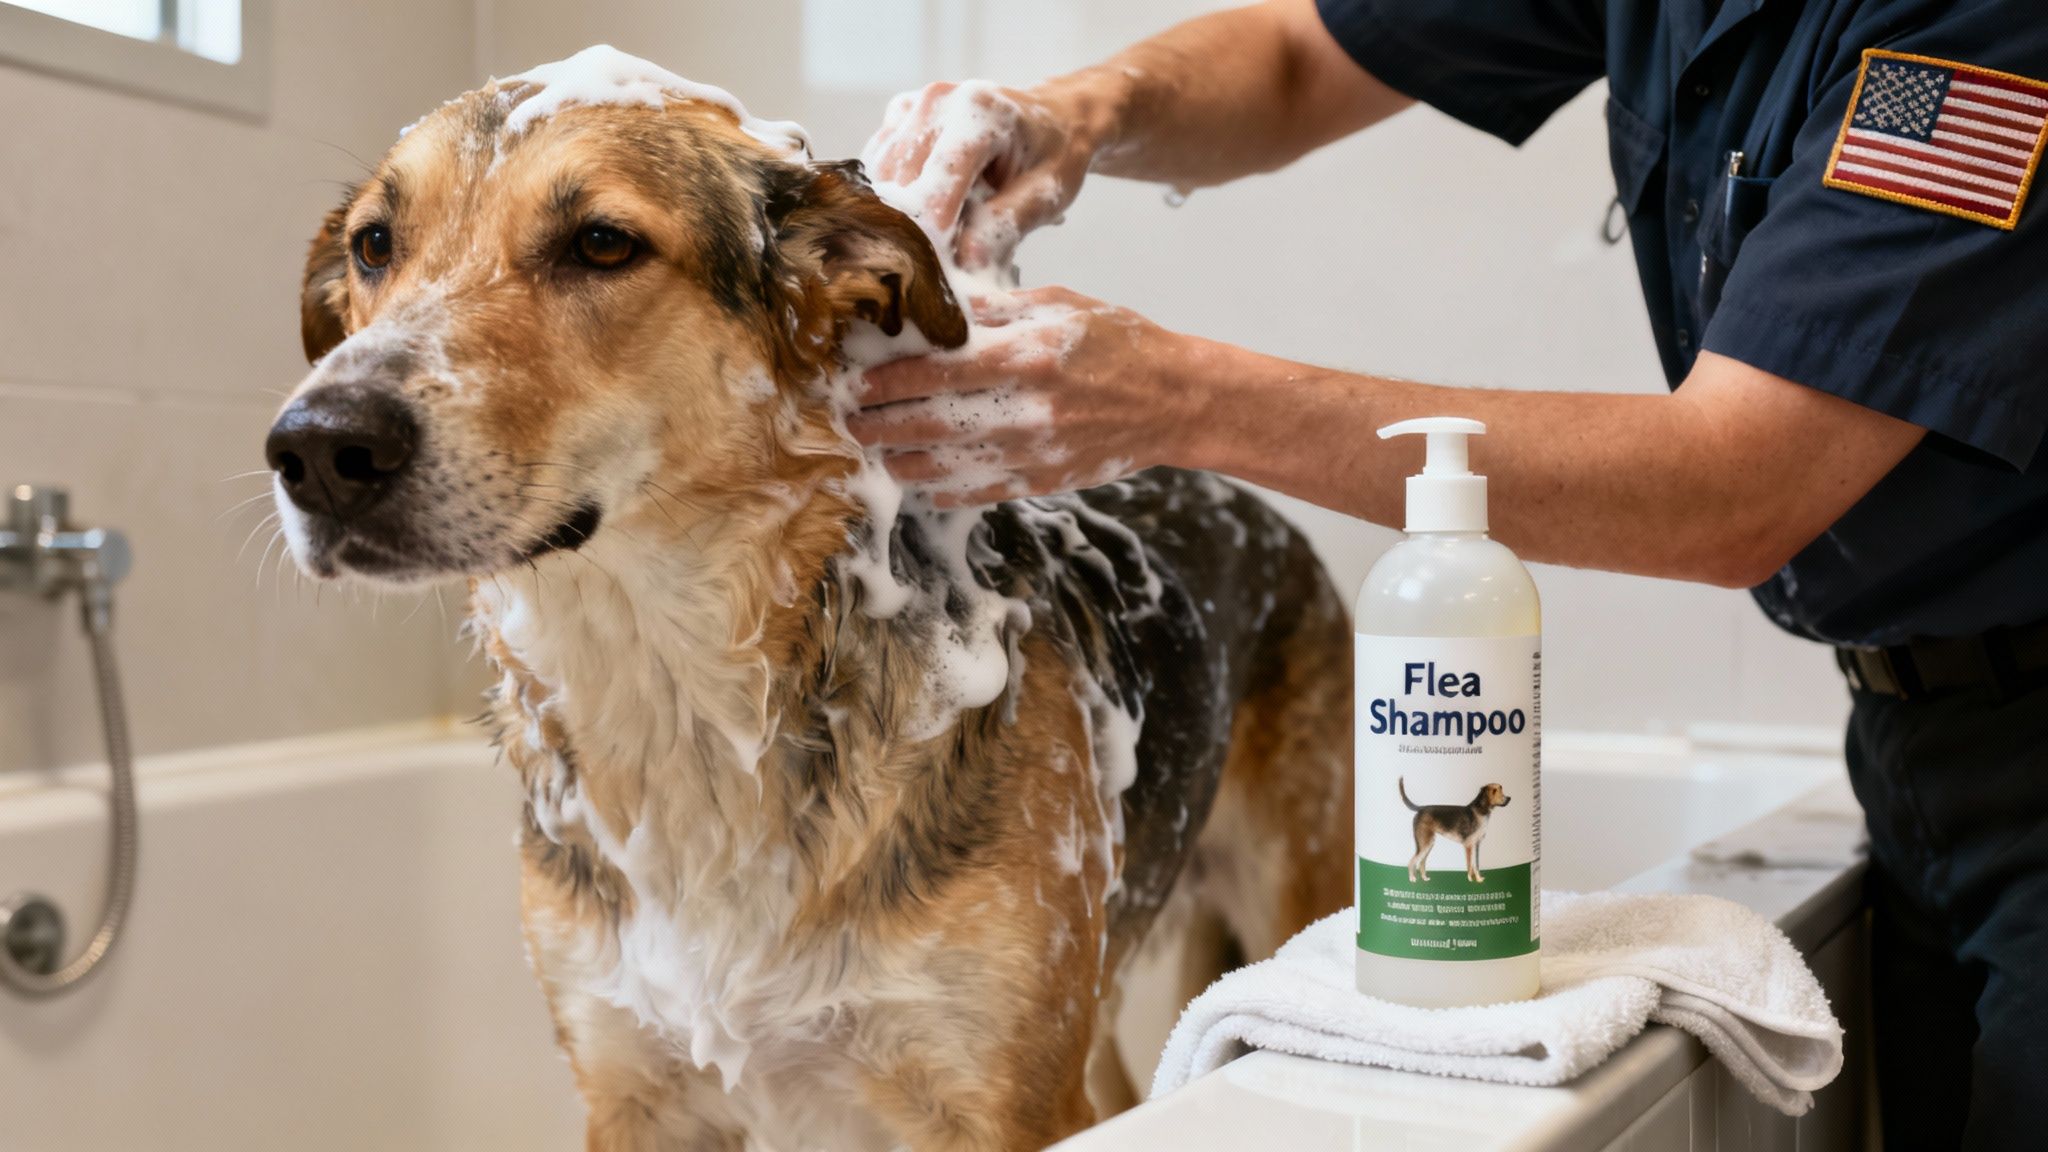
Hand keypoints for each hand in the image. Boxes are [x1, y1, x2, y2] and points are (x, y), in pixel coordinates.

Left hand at [848, 287, 1196, 506]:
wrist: (1173, 401)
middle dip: (880, 425)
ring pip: (945, 467)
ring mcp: (1032, 451)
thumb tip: (934, 307)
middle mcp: (1025, 409)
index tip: (858, 381)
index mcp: (1026, 356)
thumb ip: (995, 311)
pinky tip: (918, 480)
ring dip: (900, 461)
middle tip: (850, 422)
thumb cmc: (1115, 344)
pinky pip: (976, 491)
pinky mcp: (1041, 482)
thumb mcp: (1058, 305)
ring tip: (875, 452)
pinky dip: (940, 489)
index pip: (938, 371)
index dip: (889, 380)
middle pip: (929, 422)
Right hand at [862, 79, 1110, 270]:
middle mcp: (936, 101)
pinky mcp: (897, 118)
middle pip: (900, 186)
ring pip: (880, 181)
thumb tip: (964, 261)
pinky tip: (929, 205)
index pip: (936, 184)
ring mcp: (912, 107)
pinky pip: (877, 170)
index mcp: (979, 112)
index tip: (941, 271)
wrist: (1053, 118)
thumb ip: (1006, 225)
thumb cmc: (1054, 156)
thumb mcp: (1047, 194)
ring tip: (943, 228)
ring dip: (902, 214)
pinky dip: (894, 197)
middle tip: (945, 258)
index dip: (932, 235)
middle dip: (916, 229)